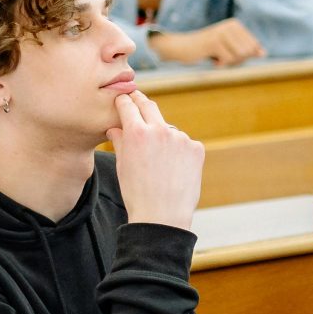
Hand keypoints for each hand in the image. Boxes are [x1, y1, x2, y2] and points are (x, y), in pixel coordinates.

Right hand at [109, 89, 203, 229]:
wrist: (162, 215)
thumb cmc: (137, 193)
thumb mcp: (122, 165)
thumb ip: (120, 141)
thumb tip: (115, 128)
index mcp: (137, 133)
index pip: (128, 106)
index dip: (124, 100)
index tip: (124, 98)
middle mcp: (160, 130)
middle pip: (150, 106)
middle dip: (141, 102)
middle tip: (137, 98)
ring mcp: (181, 138)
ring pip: (168, 129)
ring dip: (162, 136)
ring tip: (158, 161)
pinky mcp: (196, 148)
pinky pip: (185, 143)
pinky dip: (179, 150)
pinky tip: (174, 169)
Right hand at [148, 19, 266, 67]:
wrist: (181, 47)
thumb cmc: (207, 49)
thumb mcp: (229, 47)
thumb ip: (246, 49)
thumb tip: (264, 53)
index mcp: (236, 25)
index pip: (254, 46)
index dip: (244, 56)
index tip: (229, 53)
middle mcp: (230, 25)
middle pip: (248, 52)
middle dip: (236, 60)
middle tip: (222, 56)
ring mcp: (222, 33)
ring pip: (239, 56)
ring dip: (228, 62)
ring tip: (217, 56)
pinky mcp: (214, 41)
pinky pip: (228, 59)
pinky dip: (220, 64)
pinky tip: (211, 59)